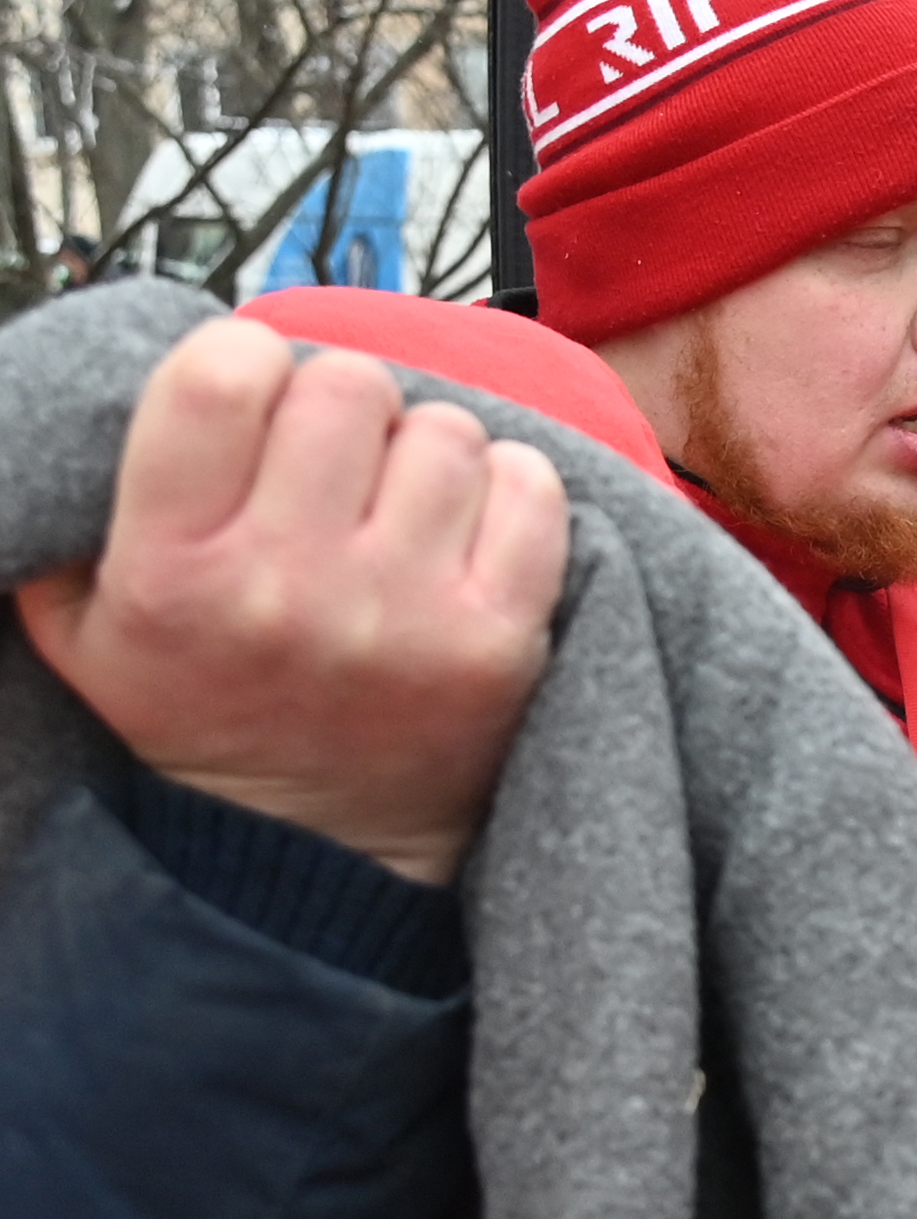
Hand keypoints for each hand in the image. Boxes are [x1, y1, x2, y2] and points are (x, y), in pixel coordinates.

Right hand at [15, 321, 564, 883]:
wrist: (310, 856)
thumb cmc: (201, 714)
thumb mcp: (86, 627)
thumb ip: (82, 513)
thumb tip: (123, 382)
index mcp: (172, 572)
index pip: (220, 376)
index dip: (246, 362)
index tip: (257, 398)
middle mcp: (287, 587)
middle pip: (349, 385)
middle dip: (344, 408)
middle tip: (336, 461)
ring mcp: (403, 615)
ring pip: (446, 430)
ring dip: (426, 453)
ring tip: (399, 509)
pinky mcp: (499, 642)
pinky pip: (531, 487)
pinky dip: (509, 490)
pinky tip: (468, 529)